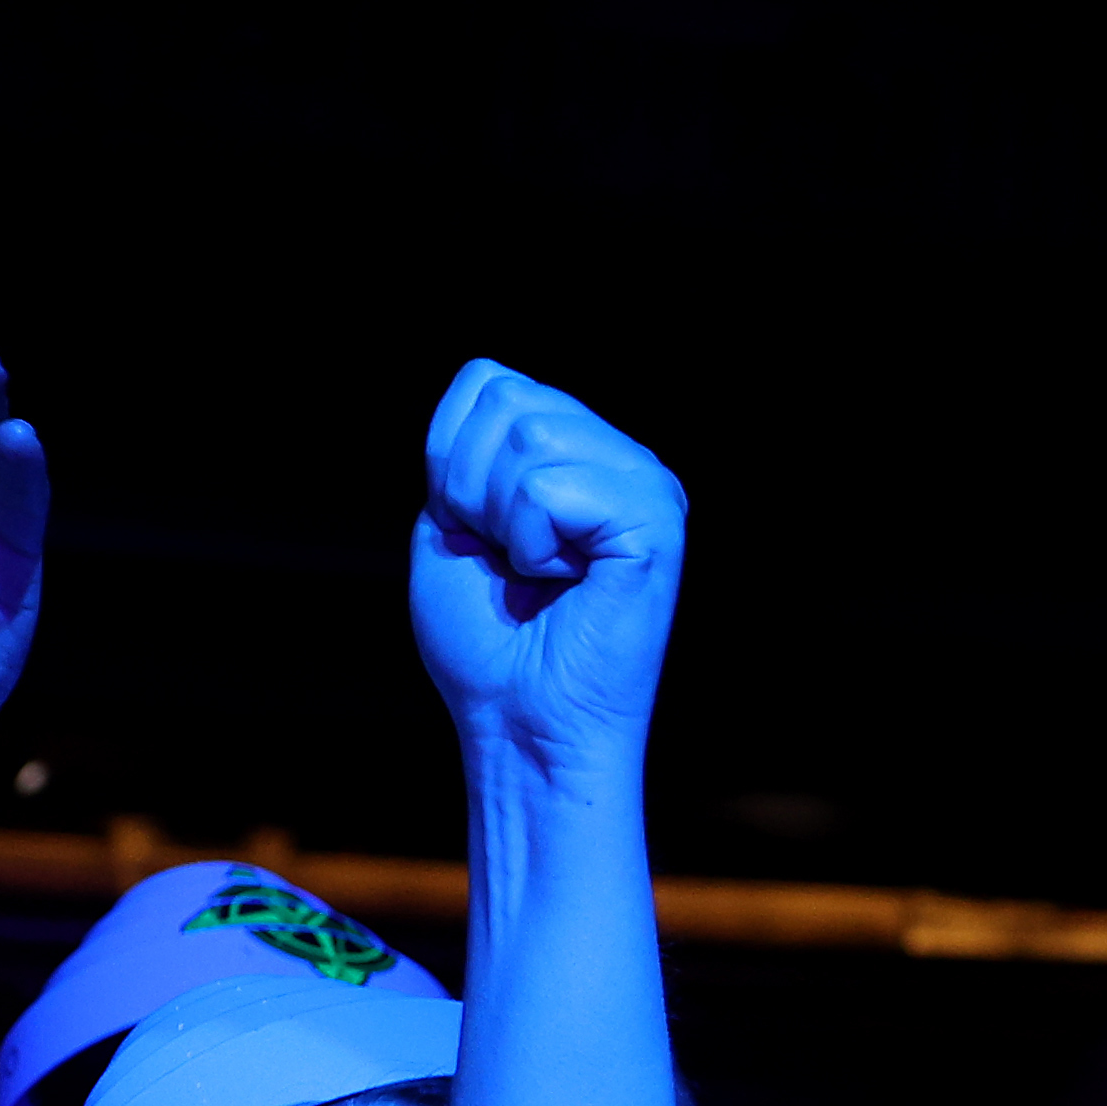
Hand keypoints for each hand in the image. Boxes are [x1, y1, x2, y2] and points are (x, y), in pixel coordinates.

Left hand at [408, 360, 684, 789]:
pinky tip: (564, 585)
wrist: (521, 727)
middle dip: (470, 486)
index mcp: (584, 451)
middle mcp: (626, 458)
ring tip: (536, 574)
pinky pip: (549, 488)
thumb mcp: (453, 523)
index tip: (475, 534)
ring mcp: (649, 486)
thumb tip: (493, 385)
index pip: (489, 379)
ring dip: (501, 519)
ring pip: (528, 436)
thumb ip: (470, 447)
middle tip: (505, 561)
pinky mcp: (656, 522)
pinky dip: (530, 544)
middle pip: (507, 397)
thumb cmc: (489, 644)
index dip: (450, 457)